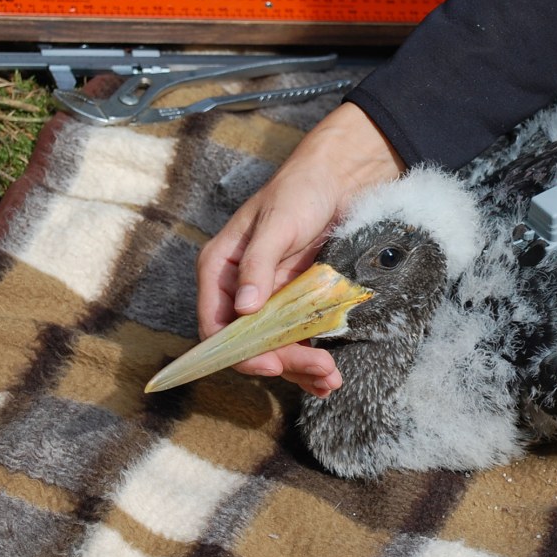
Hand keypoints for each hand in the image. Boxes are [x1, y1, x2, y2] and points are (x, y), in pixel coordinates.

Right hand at [196, 101, 404, 395]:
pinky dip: (312, 357)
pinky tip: (329, 374)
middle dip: (283, 361)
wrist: (339, 178)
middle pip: (250, 343)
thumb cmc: (300, 190)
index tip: (270, 363)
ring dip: (301, 367)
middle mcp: (240, 290)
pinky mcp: (297, 301)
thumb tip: (244, 308)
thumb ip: (258, 265)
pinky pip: (298, 337)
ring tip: (331, 378)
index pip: (216, 325)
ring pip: (276, 346)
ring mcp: (270, 298)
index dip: (239, 351)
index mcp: (221, 270)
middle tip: (320, 371)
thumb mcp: (277, 224)